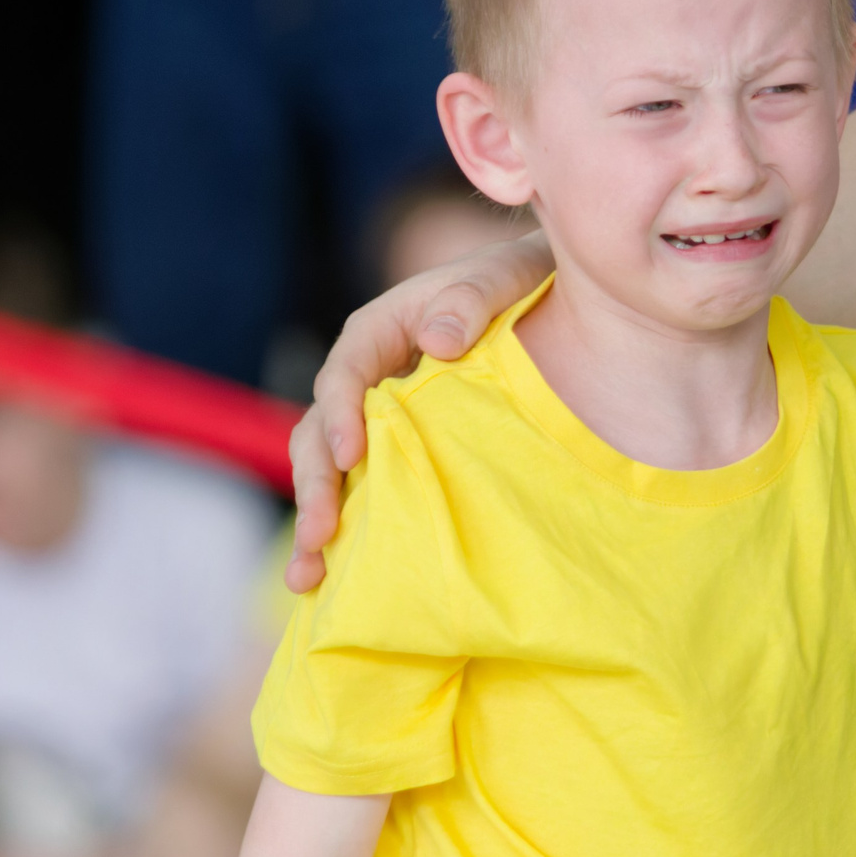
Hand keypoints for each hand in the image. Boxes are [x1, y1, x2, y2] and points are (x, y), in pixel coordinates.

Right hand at [287, 231, 553, 591]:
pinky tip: (334, 579)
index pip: (345, 373)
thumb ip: (471, 299)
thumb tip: (437, 340)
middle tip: (318, 536)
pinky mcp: (399, 450)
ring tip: (309, 577)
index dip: (342, 414)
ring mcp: (378, 419)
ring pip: (331, 468)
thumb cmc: (521, 281)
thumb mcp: (501, 277)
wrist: (546, 299)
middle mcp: (368, 378)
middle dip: (316, 485)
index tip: (355, 456)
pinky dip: (349, 529)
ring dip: (317, 519)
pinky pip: (364, 487)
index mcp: (379, 331)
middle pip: (322, 431)